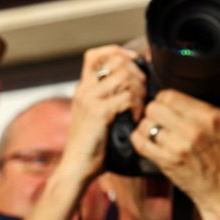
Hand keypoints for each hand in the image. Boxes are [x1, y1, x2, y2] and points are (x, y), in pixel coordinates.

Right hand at [61, 45, 145, 182]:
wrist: (76, 168)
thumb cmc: (92, 145)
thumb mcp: (96, 115)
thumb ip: (109, 98)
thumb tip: (136, 82)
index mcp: (83, 88)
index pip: (95, 55)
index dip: (116, 51)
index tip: (133, 62)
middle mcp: (84, 90)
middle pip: (116, 61)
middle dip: (136, 72)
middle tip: (142, 90)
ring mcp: (90, 99)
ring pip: (125, 77)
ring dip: (139, 90)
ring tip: (139, 106)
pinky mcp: (98, 112)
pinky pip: (127, 97)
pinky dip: (136, 106)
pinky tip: (134, 119)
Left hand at [130, 70, 219, 219]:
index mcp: (209, 117)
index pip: (170, 95)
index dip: (166, 95)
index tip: (170, 101)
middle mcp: (192, 131)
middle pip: (154, 107)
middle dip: (154, 108)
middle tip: (160, 114)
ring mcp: (178, 148)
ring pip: (146, 124)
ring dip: (147, 124)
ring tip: (155, 127)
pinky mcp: (167, 164)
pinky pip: (141, 144)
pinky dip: (140, 139)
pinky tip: (148, 139)